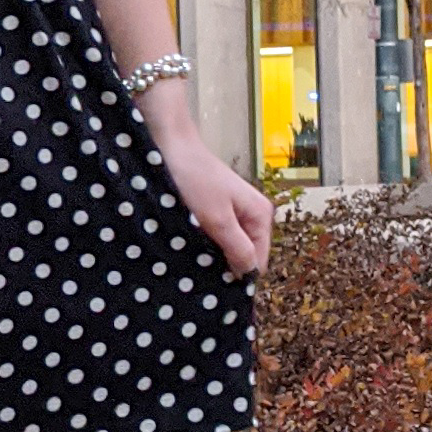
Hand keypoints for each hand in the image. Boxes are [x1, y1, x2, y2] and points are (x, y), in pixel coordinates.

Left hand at [152, 123, 272, 277]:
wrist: (170, 146)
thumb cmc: (195, 179)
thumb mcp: (217, 219)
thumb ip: (237, 247)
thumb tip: (249, 274)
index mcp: (261, 216)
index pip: (258, 263)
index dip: (238, 275)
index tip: (213, 285)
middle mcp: (252, 214)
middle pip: (244, 255)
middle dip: (224, 264)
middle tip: (198, 269)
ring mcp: (234, 212)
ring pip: (227, 246)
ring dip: (211, 253)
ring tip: (190, 256)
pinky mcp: (216, 209)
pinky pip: (215, 235)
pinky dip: (203, 241)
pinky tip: (187, 244)